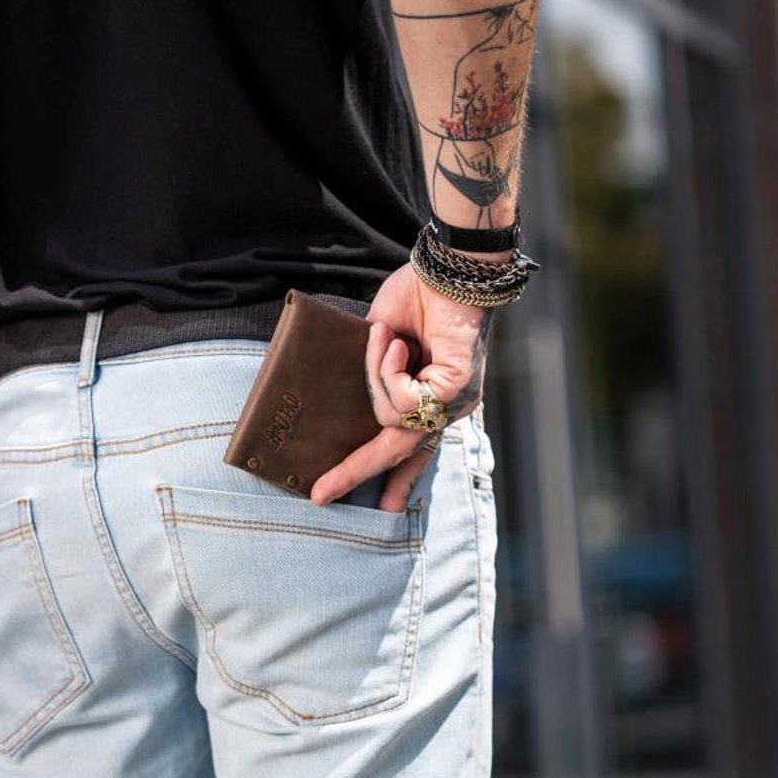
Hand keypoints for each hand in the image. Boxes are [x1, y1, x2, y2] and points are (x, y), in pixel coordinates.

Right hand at [310, 263, 493, 510]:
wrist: (448, 270)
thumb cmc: (418, 298)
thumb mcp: (385, 344)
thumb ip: (378, 376)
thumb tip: (364, 402)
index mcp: (434, 396)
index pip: (417, 448)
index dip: (400, 478)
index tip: (388, 507)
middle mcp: (448, 406)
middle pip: (399, 453)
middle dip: (356, 471)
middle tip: (322, 493)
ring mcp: (454, 401)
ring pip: (392, 420)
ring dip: (376, 376)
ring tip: (390, 339)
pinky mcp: (455, 390)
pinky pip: (401, 399)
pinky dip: (388, 367)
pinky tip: (399, 341)